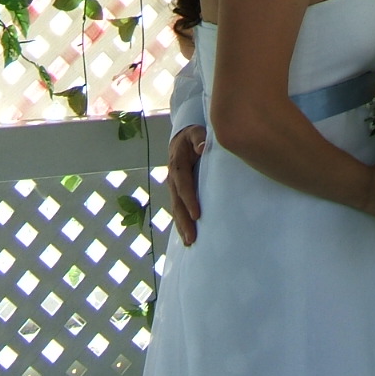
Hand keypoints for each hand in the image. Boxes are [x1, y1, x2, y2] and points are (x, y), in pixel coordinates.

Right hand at [168, 125, 206, 245]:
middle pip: (177, 203)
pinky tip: (187, 238)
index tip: (197, 215)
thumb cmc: (192, 137)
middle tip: (192, 239)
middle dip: (184, 221)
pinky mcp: (177, 194)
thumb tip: (202, 147)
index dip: (189, 200)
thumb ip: (198, 138)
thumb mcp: (195, 132)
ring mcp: (173, 188)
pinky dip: (182, 224)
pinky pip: (178, 210)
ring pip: (176, 210)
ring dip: (182, 227)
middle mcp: (172, 180)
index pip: (183, 185)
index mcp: (177, 165)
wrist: (181, 140)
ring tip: (189, 243)